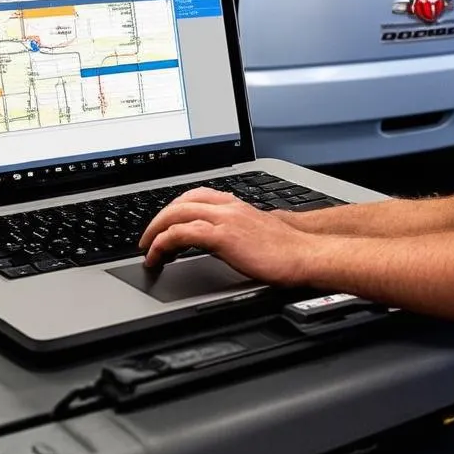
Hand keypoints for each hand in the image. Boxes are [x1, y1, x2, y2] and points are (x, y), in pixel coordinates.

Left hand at [138, 187, 314, 284]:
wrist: (305, 254)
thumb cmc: (288, 249)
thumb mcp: (259, 232)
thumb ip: (240, 231)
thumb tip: (229, 241)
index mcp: (235, 204)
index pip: (195, 196)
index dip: (174, 209)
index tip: (164, 225)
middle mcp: (227, 206)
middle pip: (181, 202)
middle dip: (159, 219)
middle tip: (148, 238)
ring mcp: (224, 219)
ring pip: (176, 214)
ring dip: (156, 231)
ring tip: (148, 249)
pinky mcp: (221, 236)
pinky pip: (181, 234)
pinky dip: (163, 243)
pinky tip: (158, 256)